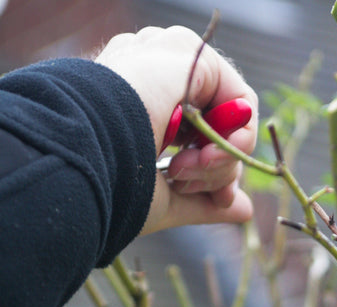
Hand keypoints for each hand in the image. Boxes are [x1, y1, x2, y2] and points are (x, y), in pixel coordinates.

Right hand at [94, 26, 258, 234]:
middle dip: (218, 170)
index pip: (199, 137)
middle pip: (217, 129)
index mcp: (137, 102)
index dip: (215, 171)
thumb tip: (243, 209)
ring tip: (180, 169)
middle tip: (186, 183)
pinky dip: (236, 139)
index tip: (217, 200)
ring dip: (220, 160)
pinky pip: (242, 102)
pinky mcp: (190, 53)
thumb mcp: (161, 199)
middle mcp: (155, 76)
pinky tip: (204, 156)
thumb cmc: (107, 182)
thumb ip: (204, 201)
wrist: (80, 152)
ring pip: (229, 119)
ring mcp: (171, 60)